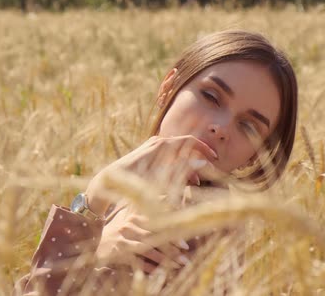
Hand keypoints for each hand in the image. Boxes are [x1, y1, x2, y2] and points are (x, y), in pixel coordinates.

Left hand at [85, 135, 220, 215]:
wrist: (110, 182)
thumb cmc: (135, 183)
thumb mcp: (162, 179)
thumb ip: (183, 170)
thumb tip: (202, 163)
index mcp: (162, 145)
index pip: (190, 140)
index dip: (205, 149)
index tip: (215, 159)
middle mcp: (158, 142)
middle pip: (185, 147)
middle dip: (197, 161)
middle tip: (204, 176)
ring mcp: (153, 146)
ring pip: (178, 154)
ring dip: (187, 166)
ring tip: (193, 183)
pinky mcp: (149, 153)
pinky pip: (169, 157)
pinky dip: (177, 167)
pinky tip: (180, 181)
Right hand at [94, 206, 189, 272]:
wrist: (95, 243)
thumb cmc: (118, 231)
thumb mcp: (131, 217)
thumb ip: (147, 209)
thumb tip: (165, 195)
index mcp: (134, 218)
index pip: (157, 225)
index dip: (171, 234)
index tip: (185, 244)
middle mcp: (129, 228)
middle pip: (154, 238)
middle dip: (171, 247)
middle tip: (185, 255)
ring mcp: (123, 241)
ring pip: (147, 250)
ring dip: (163, 259)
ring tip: (178, 264)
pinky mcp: (117, 253)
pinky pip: (136, 261)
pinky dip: (149, 267)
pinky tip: (160, 273)